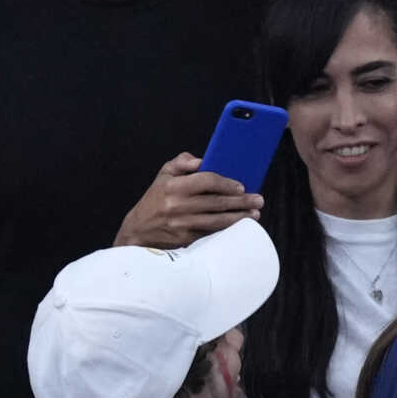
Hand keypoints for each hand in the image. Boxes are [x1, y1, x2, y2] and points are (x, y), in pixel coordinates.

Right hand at [117, 153, 261, 248]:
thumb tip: (201, 159)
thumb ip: (182, 162)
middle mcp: (177, 205)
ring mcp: (182, 223)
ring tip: (254, 213)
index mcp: (173, 186)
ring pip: (217, 220)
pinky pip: (212, 232)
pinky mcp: (186, 238)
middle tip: (257, 199)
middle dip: (241, 201)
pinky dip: (228, 229)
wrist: (138, 230)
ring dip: (239, 217)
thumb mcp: (163, 176)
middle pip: (216, 202)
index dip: (226, 183)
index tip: (241, 186)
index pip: (206, 181)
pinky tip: (240, 225)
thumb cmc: (155, 200)